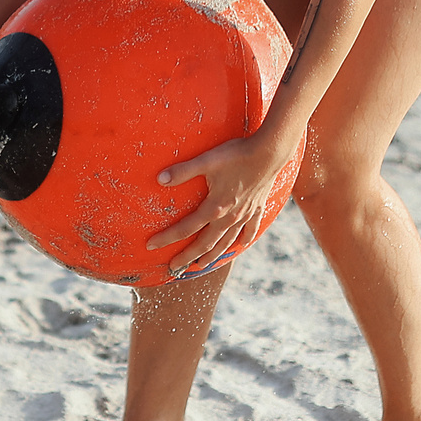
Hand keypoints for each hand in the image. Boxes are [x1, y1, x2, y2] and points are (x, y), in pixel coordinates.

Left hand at [146, 131, 296, 278]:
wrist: (270, 153)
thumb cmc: (236, 155)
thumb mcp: (206, 160)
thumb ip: (182, 171)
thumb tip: (160, 179)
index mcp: (214, 207)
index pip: (185, 228)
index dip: (167, 237)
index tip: (151, 246)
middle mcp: (229, 217)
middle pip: (205, 243)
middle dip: (188, 256)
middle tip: (174, 267)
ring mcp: (244, 215)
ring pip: (226, 242)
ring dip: (213, 255)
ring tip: (201, 265)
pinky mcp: (257, 209)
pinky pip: (250, 230)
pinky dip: (243, 240)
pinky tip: (241, 245)